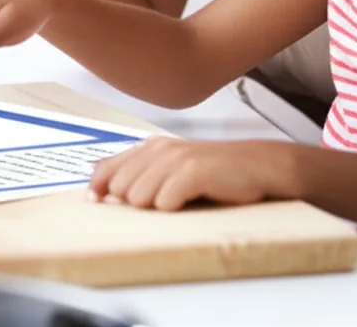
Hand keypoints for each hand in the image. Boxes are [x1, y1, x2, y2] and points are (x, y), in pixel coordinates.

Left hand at [88, 137, 296, 210]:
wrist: (261, 167)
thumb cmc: (218, 174)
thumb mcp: (174, 169)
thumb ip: (139, 173)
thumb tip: (99, 184)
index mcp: (150, 147)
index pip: (106, 168)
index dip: (98, 187)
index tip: (95, 201)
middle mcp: (159, 149)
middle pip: (122, 189)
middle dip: (138, 203)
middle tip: (168, 200)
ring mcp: (176, 158)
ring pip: (140, 198)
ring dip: (159, 207)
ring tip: (183, 201)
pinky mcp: (193, 171)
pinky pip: (165, 202)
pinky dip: (176, 208)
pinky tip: (192, 201)